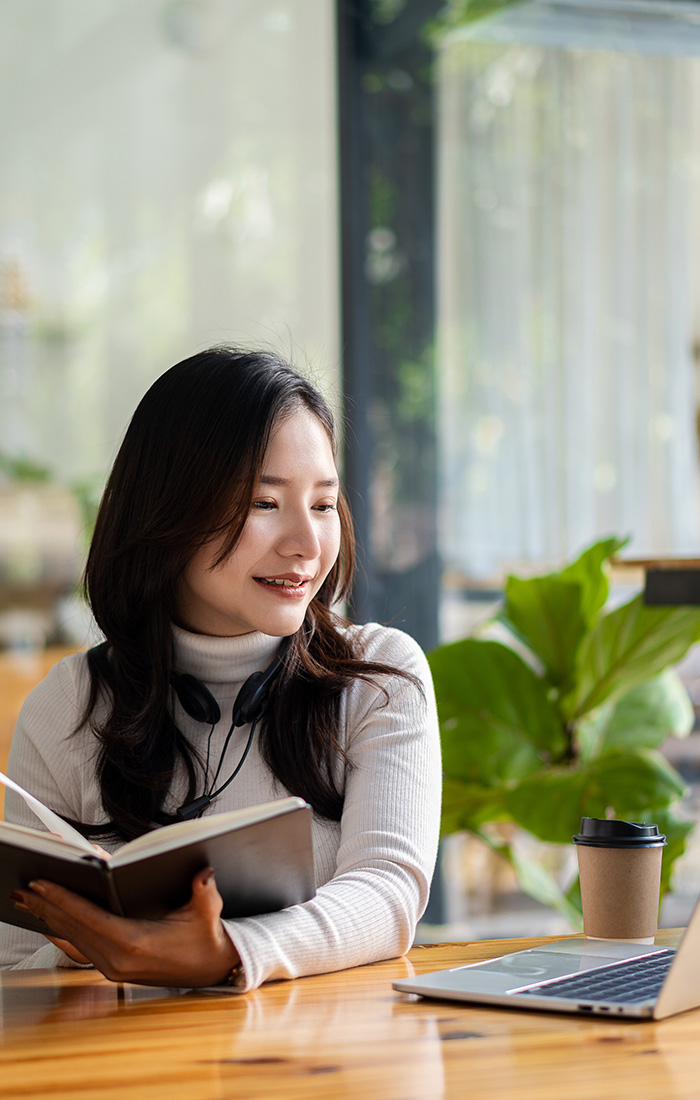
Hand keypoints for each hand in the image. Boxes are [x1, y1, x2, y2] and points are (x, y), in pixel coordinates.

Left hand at [11, 867, 240, 987]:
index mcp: (135, 944)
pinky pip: (79, 950)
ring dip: (49, 918)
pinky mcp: (113, 969)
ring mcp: (113, 967)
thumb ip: (205, 892)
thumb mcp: (208, 913)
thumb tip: (204, 873)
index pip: (89, 917)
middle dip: (46, 905)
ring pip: (72, 938)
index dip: (63, 898)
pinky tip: (48, 925)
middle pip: (73, 928)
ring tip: (28, 900)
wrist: (213, 970)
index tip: (42, 883)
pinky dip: (61, 934)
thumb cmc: (207, 940)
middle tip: (23, 886)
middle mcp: (118, 960)